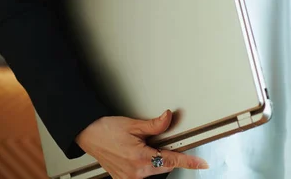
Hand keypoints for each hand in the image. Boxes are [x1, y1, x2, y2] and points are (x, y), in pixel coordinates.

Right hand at [75, 111, 208, 178]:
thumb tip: (169, 118)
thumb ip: (155, 125)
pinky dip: (145, 165)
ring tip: (140, 145)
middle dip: (166, 154)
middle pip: (163, 166)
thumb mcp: (133, 124)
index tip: (201, 163)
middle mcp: (135, 173)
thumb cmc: (107, 129)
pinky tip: (136, 154)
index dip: (189, 161)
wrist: (88, 134)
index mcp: (140, 158)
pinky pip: (141, 175)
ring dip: (154, 160)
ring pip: (153, 171)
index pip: (171, 160)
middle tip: (154, 141)